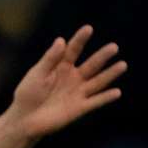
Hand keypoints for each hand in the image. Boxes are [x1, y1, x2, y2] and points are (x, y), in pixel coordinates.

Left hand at [8, 25, 125, 140]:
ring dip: (110, 74)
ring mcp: (78, 92)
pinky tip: (117, 92)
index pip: (73, 50)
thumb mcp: (37, 74)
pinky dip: (105, 98)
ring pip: (98, 82)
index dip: (80, 39)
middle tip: (114, 47)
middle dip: (102, 56)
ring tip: (122, 65)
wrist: (24, 119)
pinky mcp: (79, 108)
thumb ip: (50, 59)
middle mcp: (73, 78)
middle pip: (91, 65)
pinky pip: (95, 102)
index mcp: (61, 67)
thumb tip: (61, 40)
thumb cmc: (27, 94)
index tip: (88, 28)